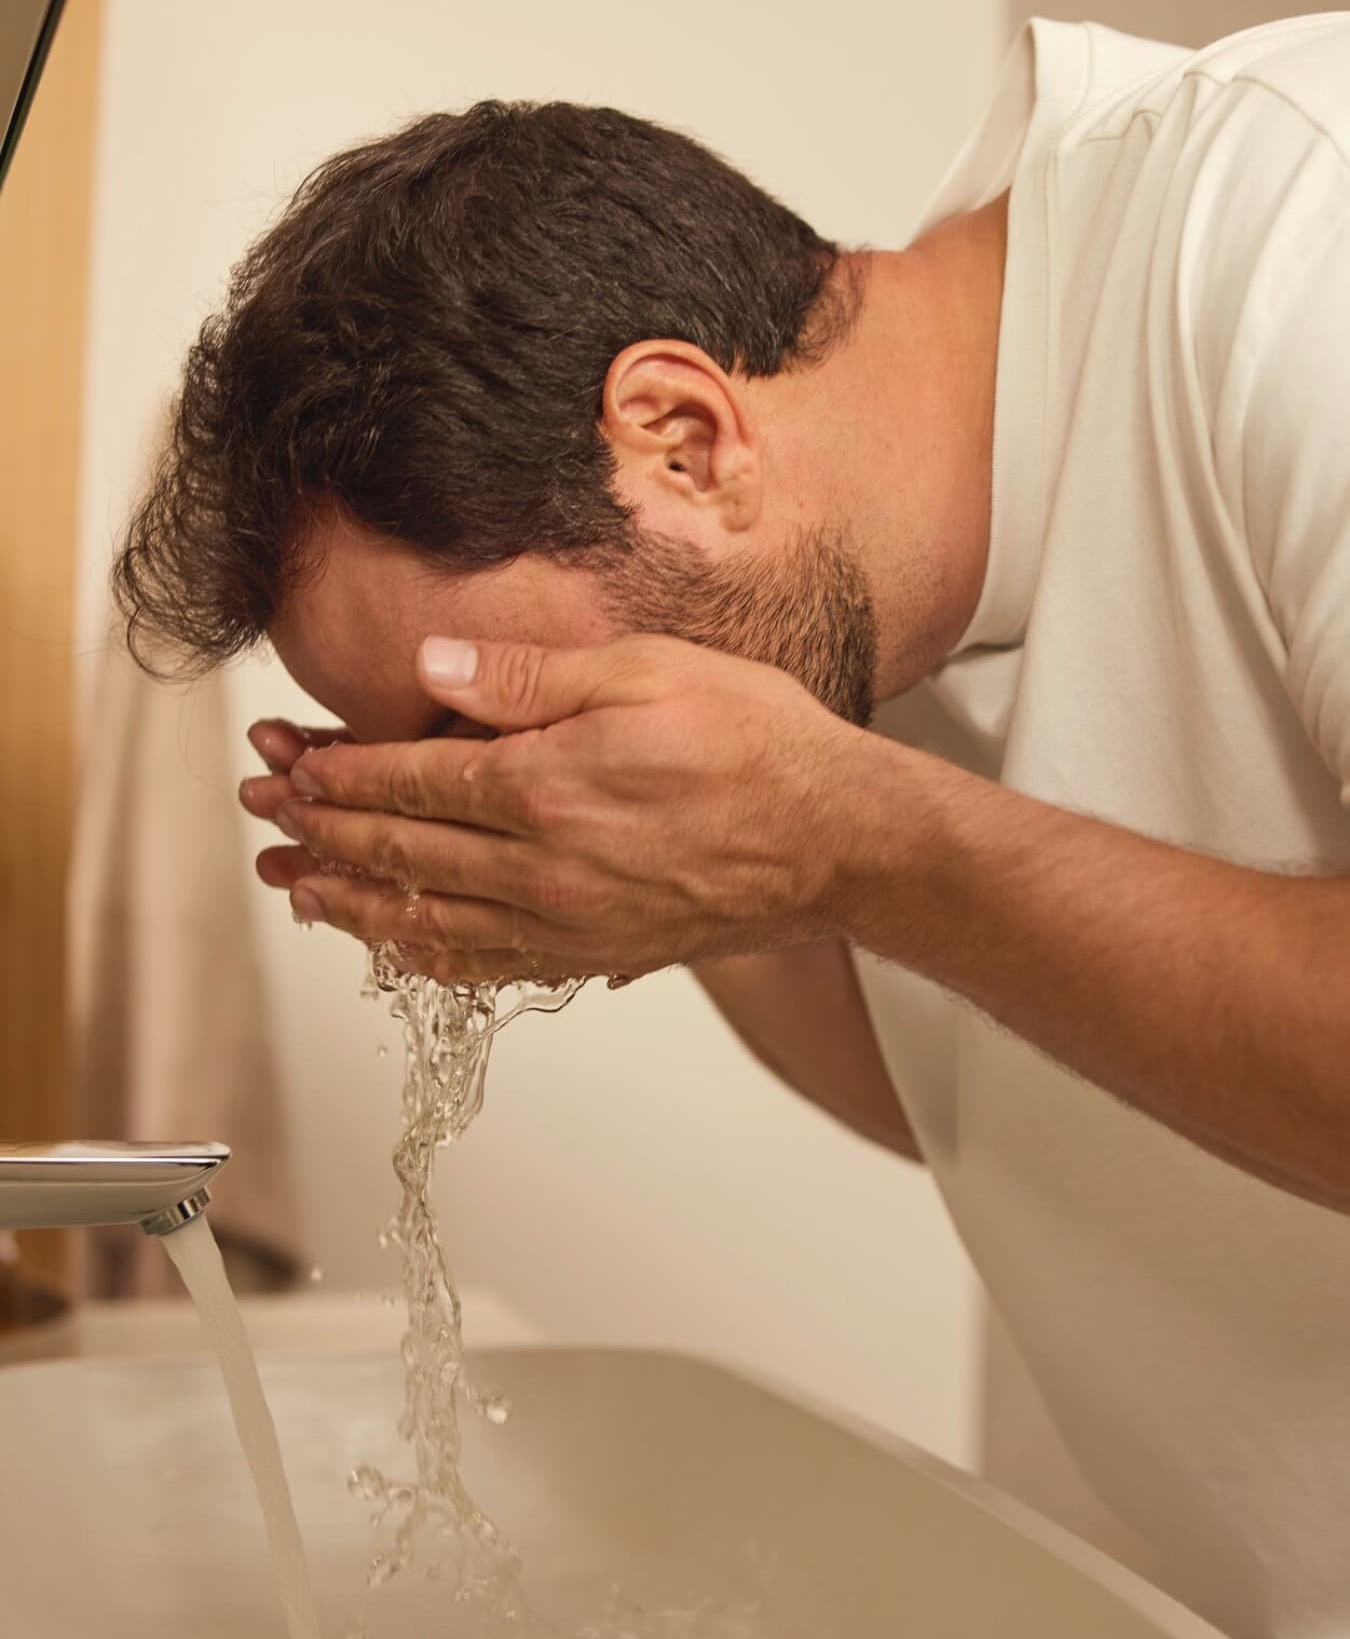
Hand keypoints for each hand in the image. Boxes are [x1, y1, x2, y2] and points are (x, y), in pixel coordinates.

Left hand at [257, 634, 863, 984]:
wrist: (836, 840)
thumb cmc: (757, 745)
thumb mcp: (647, 671)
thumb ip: (530, 677)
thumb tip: (432, 671)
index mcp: (547, 786)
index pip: (408, 783)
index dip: (338, 773)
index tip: (290, 763)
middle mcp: (544, 868)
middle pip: (401, 854)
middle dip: (319, 833)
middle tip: (263, 819)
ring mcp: (567, 923)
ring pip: (428, 921)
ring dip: (351, 902)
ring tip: (295, 889)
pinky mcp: (595, 956)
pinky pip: (486, 967)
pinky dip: (426, 956)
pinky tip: (396, 945)